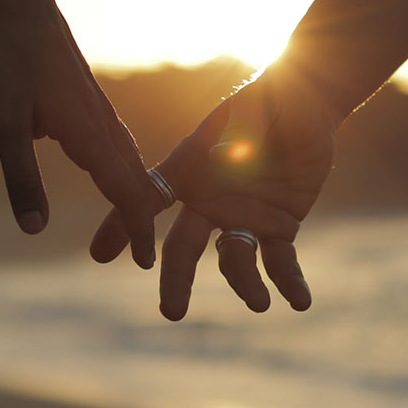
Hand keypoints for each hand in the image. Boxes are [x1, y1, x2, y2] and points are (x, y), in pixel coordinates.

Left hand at [0, 0, 162, 267]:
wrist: (20, 5)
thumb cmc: (9, 61)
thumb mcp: (5, 125)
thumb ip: (21, 177)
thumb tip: (34, 230)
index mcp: (89, 135)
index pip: (123, 191)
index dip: (136, 228)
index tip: (144, 262)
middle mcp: (103, 124)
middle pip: (134, 179)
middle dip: (142, 217)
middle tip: (144, 255)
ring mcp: (99, 110)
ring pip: (129, 159)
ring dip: (135, 192)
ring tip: (138, 218)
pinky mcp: (90, 99)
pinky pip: (119, 142)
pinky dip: (126, 167)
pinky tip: (116, 168)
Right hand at [90, 64, 339, 318]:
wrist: (307, 103)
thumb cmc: (272, 93)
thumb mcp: (257, 102)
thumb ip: (242, 124)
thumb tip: (224, 156)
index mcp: (191, 168)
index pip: (148, 199)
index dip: (124, 226)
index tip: (100, 255)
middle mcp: (210, 200)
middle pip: (183, 246)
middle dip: (175, 280)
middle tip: (171, 313)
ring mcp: (242, 217)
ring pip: (233, 261)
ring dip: (244, 284)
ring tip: (258, 304)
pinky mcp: (277, 227)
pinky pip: (281, 262)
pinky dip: (289, 283)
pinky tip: (300, 302)